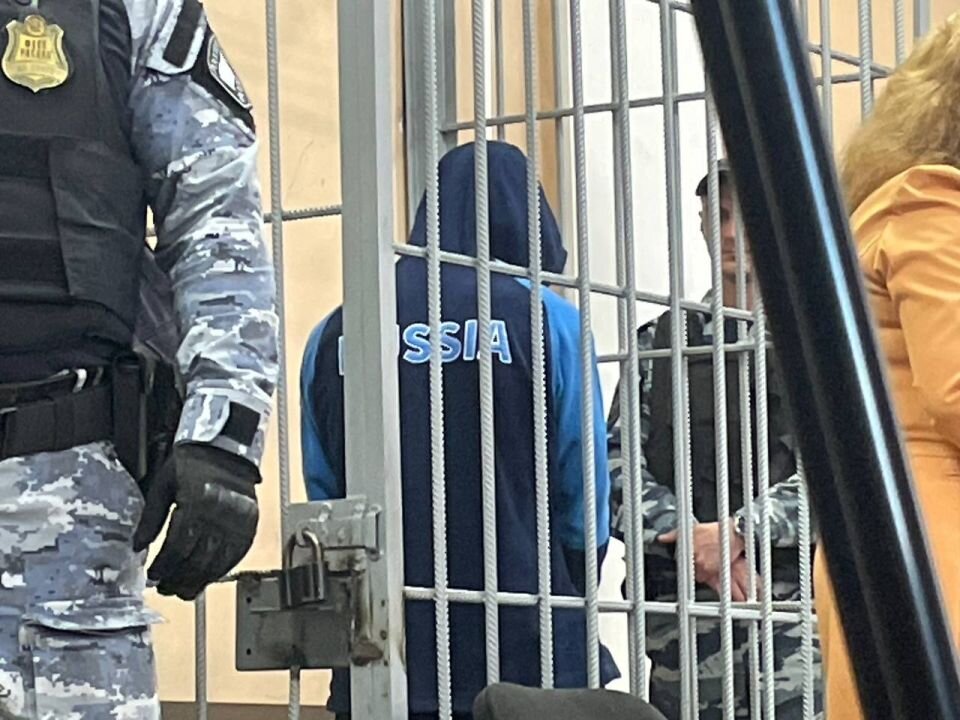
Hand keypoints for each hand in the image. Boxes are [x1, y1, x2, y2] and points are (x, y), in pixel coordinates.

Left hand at [133, 443, 259, 599]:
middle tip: (165, 589)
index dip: (163, 566)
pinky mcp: (250, 524)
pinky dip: (220, 570)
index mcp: (197, 502)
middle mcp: (221, 514)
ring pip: (217, 563)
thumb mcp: (163, 485)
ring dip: (198, 581)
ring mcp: (238, 521)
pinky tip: (207, 576)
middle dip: (178, 579)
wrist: (226, 448)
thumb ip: (151, 518)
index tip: (153, 575)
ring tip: (183, 589)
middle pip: (197, 560)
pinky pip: (236, 556)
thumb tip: (138, 546)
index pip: (177, 546)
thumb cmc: (192, 464)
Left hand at [658, 519, 751, 599]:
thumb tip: (662, 538)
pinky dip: (706, 573)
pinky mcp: (711, 571)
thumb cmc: (714, 531)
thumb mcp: (693, 528)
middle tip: (699, 556)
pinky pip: (704, 577)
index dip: (681, 558)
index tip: (685, 557)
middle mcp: (694, 556)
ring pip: (695, 573)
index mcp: (687, 545)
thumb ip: (674, 534)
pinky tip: (710, 564)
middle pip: (686, 566)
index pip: (677, 558)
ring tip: (706, 559)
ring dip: (698, 569)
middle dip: (691, 563)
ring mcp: (703, 564)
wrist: (732, 535)